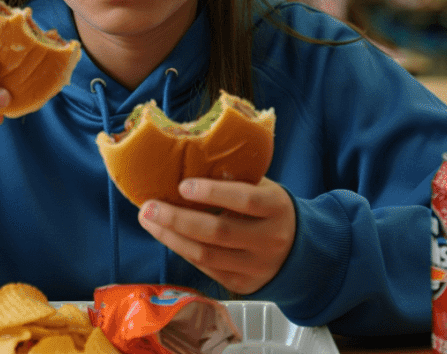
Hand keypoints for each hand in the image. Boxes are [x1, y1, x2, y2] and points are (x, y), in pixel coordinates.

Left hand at [138, 177, 295, 294]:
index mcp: (276, 208)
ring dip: (171, 237)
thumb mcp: (263, 187)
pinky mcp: (241, 284)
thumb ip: (235, 179)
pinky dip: (182, 250)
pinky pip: (205, 268)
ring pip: (206, 255)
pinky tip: (165, 235)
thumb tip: (189, 163)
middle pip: (217, 232)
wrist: (299, 250)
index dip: (213, 192)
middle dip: (177, 219)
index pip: (245, 199)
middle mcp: (269, 240)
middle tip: (148, 206)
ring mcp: (255, 266)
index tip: (183, 185)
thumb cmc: (270, 209)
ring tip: (147, 220)